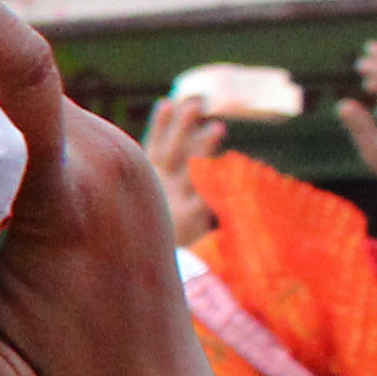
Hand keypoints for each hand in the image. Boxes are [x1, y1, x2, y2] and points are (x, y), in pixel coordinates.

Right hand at [141, 93, 220, 248]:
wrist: (144, 273)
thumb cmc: (153, 240)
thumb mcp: (150, 208)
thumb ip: (157, 186)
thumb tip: (167, 169)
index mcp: (148, 183)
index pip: (153, 147)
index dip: (161, 126)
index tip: (167, 103)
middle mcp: (160, 188)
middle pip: (171, 151)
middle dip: (181, 126)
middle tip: (194, 103)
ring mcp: (174, 201)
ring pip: (190, 167)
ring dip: (202, 147)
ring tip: (218, 127)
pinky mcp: (190, 219)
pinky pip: (207, 194)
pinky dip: (219, 180)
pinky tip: (231, 168)